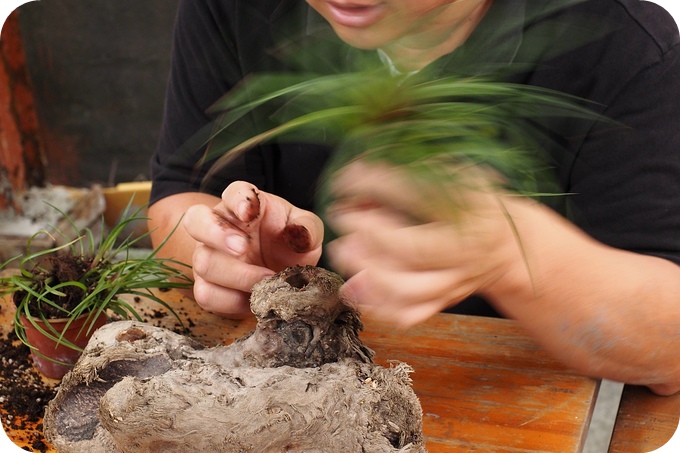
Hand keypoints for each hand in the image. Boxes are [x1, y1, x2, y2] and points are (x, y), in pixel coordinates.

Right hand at [183, 181, 323, 316]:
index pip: (234, 192)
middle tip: (242, 247)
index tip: (249, 211)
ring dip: (238, 275)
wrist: (281, 275)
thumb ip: (307, 228)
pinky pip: (207, 294)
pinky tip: (254, 300)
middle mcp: (219, 226)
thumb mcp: (307, 231)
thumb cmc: (289, 243)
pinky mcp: (207, 286)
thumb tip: (301, 235)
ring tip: (267, 280)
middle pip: (196, 220)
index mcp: (245, 204)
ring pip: (204, 263)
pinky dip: (232, 301)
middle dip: (217, 234)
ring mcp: (208, 256)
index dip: (238, 200)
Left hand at [326, 161, 525, 327]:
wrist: (508, 248)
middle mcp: (467, 252)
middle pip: (416, 251)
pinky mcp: (443, 302)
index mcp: (474, 210)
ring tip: (344, 250)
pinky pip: (408, 314)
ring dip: (368, 270)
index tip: (349, 177)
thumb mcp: (456, 179)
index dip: (380, 185)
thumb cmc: (473, 205)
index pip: (421, 197)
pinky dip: (376, 303)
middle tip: (343, 217)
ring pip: (409, 289)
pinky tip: (356, 283)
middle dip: (371, 234)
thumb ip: (414, 176)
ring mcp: (456, 282)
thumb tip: (359, 177)